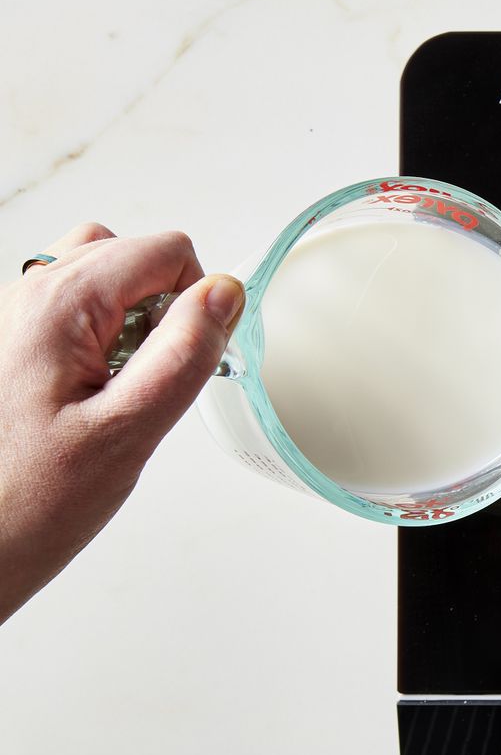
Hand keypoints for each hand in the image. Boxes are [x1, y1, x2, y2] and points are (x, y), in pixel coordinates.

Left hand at [0, 223, 244, 623]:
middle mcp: (25, 297)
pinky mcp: (7, 348)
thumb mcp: (128, 430)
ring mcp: (10, 320)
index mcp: (57, 305)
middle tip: (151, 379)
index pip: (165, 251)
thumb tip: (224, 293)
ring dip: (128, 318)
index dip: (198, 300)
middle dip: (162, 306)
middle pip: (128, 254)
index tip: (190, 358)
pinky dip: (97, 339)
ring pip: (96, 277)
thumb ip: (185, 352)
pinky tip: (89, 399)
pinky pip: (69, 314)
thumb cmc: (24, 503)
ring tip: (121, 387)